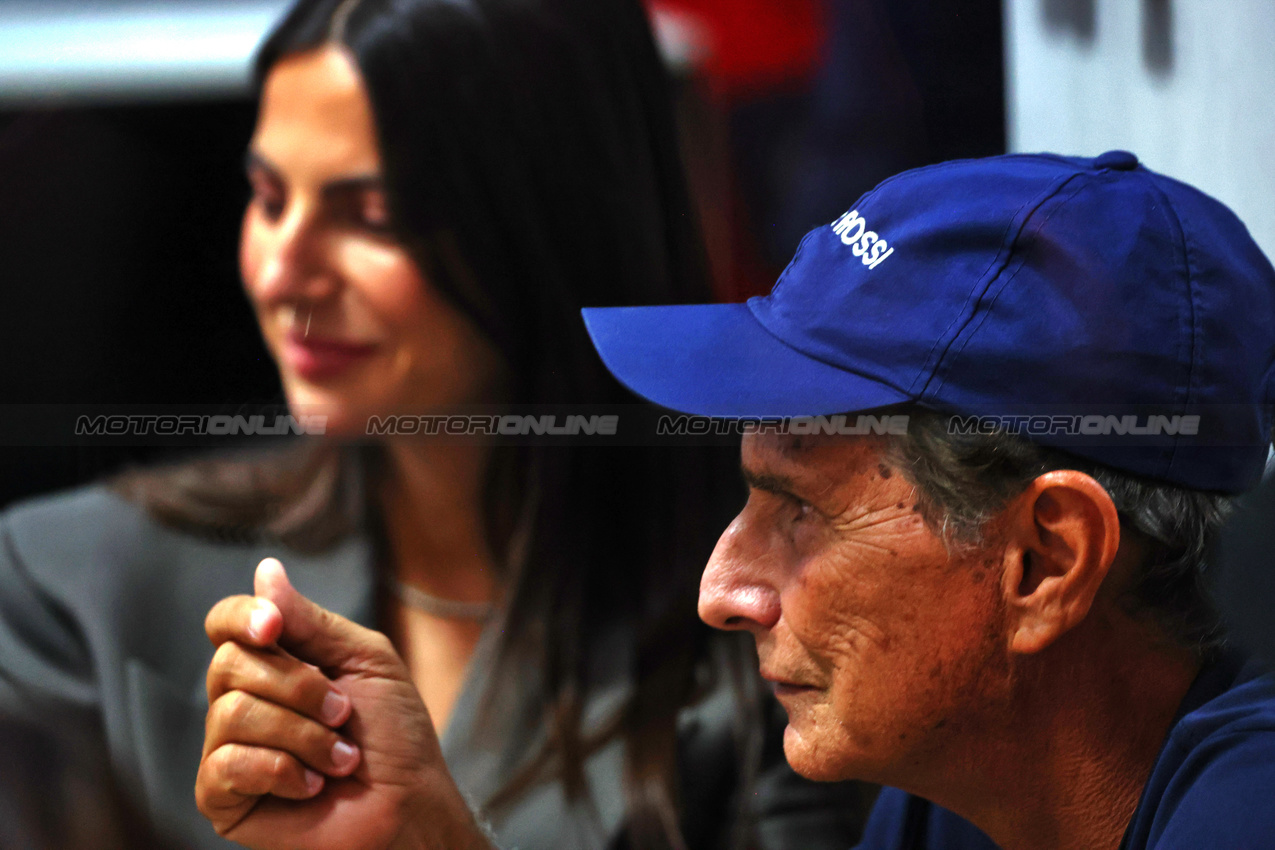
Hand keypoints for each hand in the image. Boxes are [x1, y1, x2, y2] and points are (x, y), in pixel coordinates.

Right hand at [196, 558, 491, 849]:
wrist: (410, 803)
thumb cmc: (394, 733)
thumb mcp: (363, 659)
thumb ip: (311, 620)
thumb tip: (264, 571)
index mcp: (273, 662)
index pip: (225, 623)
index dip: (240, 617)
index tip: (272, 626)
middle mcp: (242, 699)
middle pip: (228, 663)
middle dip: (299, 686)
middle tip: (344, 713)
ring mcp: (229, 749)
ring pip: (230, 713)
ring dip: (302, 734)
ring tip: (340, 758)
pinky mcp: (223, 798)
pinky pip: (225, 766)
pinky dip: (281, 770)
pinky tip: (312, 786)